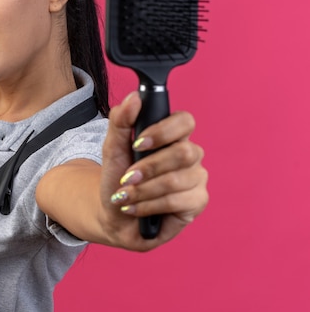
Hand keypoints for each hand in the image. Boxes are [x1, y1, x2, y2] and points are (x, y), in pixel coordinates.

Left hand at [100, 92, 208, 250]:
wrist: (114, 214)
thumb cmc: (118, 179)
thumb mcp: (112, 148)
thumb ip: (121, 121)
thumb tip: (134, 97)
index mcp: (172, 136)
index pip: (185, 121)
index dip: (163, 131)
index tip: (137, 143)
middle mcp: (190, 155)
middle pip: (184, 153)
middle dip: (148, 167)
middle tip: (127, 178)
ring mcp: (196, 179)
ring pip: (176, 180)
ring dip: (143, 190)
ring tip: (126, 196)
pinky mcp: (197, 202)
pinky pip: (177, 202)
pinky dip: (149, 205)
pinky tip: (136, 208)